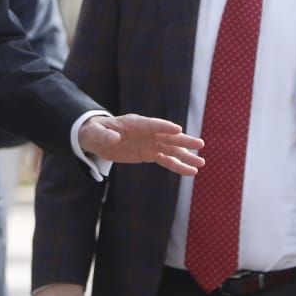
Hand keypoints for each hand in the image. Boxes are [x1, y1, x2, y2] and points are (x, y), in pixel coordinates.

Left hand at [78, 115, 204, 176]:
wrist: (96, 138)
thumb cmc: (94, 132)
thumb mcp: (94, 134)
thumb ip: (103, 136)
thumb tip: (114, 139)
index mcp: (134, 123)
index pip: (152, 124)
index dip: (164, 127)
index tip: (178, 129)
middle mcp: (146, 132)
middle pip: (168, 136)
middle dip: (183, 141)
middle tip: (200, 144)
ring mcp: (150, 143)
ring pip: (171, 150)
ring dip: (186, 156)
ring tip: (201, 163)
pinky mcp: (149, 153)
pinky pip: (166, 160)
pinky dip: (178, 166)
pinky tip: (190, 172)